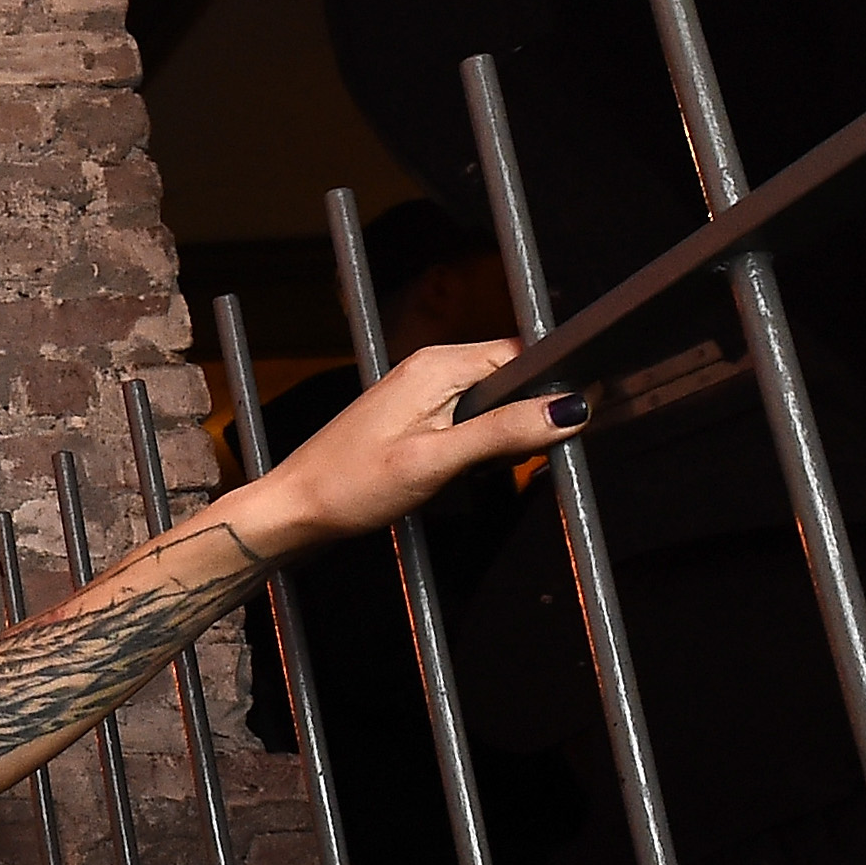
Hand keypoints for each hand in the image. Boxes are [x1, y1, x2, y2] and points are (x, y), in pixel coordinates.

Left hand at [247, 337, 585, 551]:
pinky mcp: (414, 416)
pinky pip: (467, 421)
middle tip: (509, 463)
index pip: (525, 355)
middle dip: (525, 420)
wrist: (294, 509)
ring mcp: (420, 391)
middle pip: (512, 379)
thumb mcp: (437, 461)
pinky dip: (475, 448)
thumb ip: (504, 432)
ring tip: (473, 472)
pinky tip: (458, 473)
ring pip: (492, 403)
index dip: (552, 388)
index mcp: (439, 364)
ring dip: (499, 439)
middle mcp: (431, 366)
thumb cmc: (349, 485)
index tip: (571, 423)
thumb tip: (569, 409)